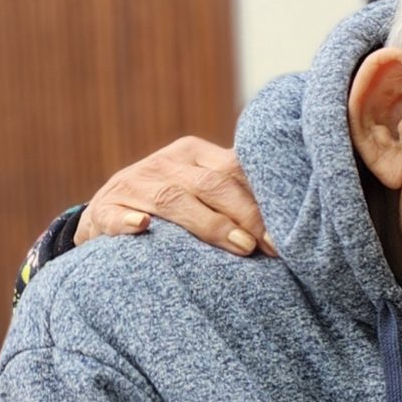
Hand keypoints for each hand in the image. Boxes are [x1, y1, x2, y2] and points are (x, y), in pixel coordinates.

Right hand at [75, 136, 274, 256]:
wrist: (106, 218)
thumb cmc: (174, 211)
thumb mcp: (203, 193)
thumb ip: (239, 197)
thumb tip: (297, 222)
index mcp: (194, 155)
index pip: (235, 170)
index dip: (263, 200)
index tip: (286, 234)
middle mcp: (165, 164)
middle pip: (211, 184)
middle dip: (246, 215)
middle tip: (270, 246)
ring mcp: (132, 184)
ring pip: (172, 199)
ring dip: (208, 223)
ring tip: (240, 246)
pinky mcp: (104, 209)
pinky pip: (115, 214)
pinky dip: (128, 221)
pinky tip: (143, 227)